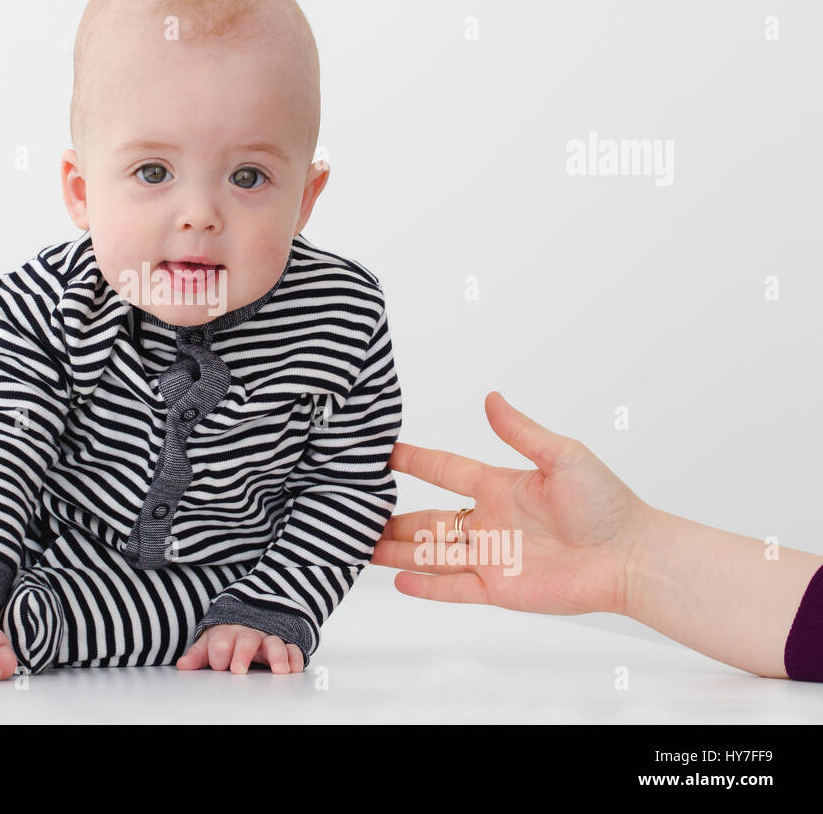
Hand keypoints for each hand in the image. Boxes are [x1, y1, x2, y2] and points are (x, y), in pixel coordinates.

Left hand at [176, 623, 305, 673]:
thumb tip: (183, 666)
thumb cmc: (228, 637)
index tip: (218, 666)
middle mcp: (250, 634)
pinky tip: (294, 669)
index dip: (218, 653)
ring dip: (276, 656)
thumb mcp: (210, 642)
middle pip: (246, 640)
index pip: (220, 641)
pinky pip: (293, 649)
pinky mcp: (286, 645)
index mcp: (228, 633)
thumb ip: (198, 654)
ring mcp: (269, 639)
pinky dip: (295, 658)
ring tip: (279, 670)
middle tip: (237, 670)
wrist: (252, 616)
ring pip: (274, 643)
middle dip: (242, 654)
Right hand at [370, 390, 653, 616]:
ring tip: (359, 546)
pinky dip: (425, 586)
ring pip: (431, 553)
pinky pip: (453, 588)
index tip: (381, 453)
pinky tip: (397, 580)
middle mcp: (488, 522)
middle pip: (427, 518)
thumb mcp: (562, 456)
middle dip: (391, 517)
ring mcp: (490, 557)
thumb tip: (490, 397)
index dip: (414, 461)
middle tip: (354, 511)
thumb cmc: (606, 503)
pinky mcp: (499, 588)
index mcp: (500, 486)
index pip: (445, 470)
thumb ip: (520, 432)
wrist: (631, 557)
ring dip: (397, 551)